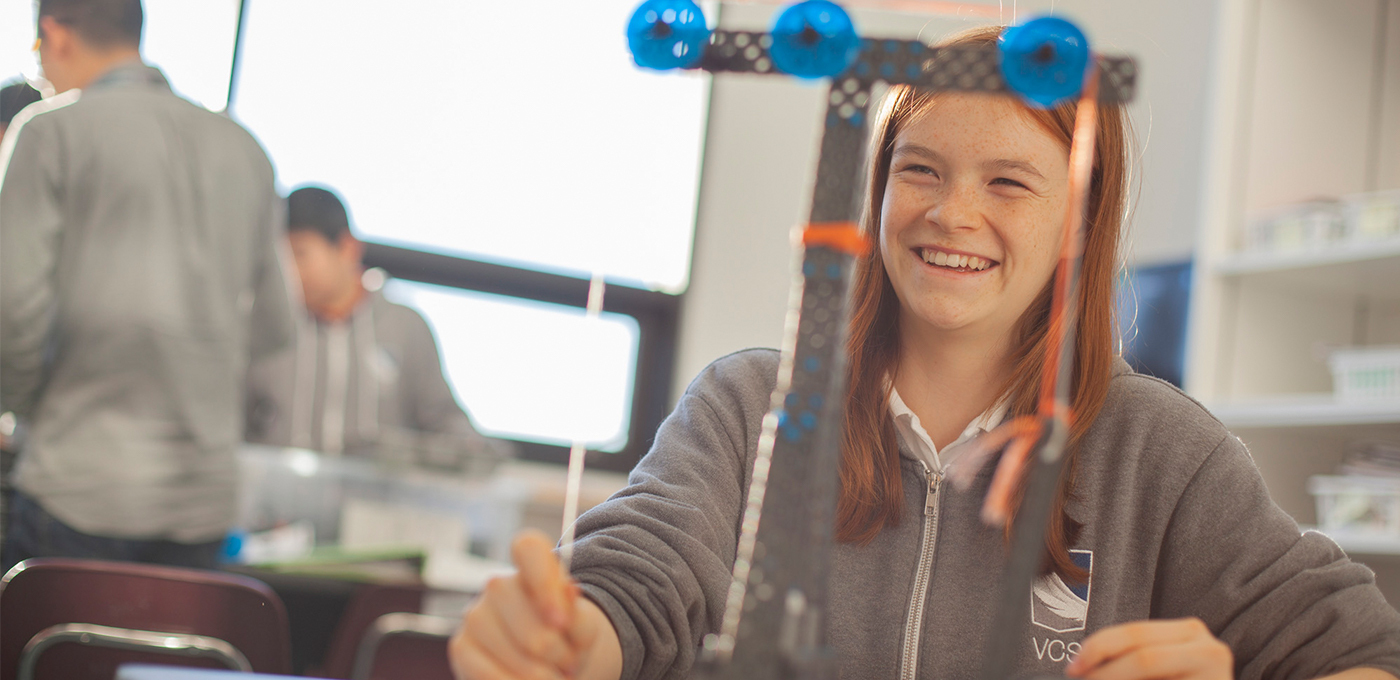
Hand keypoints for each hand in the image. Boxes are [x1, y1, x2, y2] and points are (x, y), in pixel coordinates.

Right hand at [449, 530, 622, 679]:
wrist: (544, 660)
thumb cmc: (565, 637)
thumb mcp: (582, 627)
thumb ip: (579, 615)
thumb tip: (569, 591)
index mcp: (531, 566)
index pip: (528, 548)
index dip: (545, 583)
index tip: (562, 622)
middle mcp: (498, 584)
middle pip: (534, 629)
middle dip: (559, 656)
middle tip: (570, 664)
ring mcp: (475, 614)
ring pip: (519, 657)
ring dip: (543, 676)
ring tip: (553, 675)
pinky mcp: (460, 645)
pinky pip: (491, 676)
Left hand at [1065, 618, 1231, 679]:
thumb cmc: (1180, 679)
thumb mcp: (1160, 661)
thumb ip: (1129, 655)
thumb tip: (1080, 666)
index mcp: (1190, 630)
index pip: (1134, 632)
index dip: (1098, 648)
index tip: (1073, 668)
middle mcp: (1209, 649)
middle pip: (1144, 658)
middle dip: (1105, 673)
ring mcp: (1217, 676)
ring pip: (1150, 676)